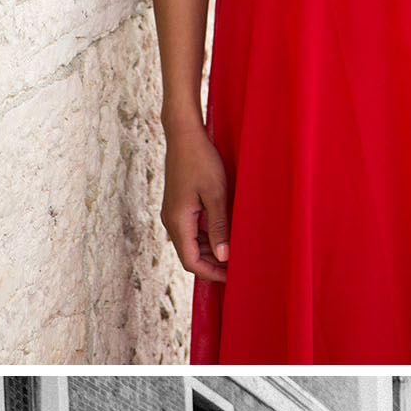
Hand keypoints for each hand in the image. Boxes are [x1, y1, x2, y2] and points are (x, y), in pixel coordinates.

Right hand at [173, 115, 228, 289]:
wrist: (183, 134)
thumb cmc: (201, 160)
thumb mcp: (215, 194)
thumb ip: (219, 227)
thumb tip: (224, 257)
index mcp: (178, 221)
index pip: (191, 262)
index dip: (212, 273)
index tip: (233, 276)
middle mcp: (171, 221)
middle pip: (190, 255)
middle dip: (214, 264)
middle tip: (239, 266)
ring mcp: (173, 213)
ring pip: (191, 244)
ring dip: (211, 250)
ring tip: (235, 251)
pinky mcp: (177, 206)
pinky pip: (190, 230)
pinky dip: (206, 237)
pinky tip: (224, 233)